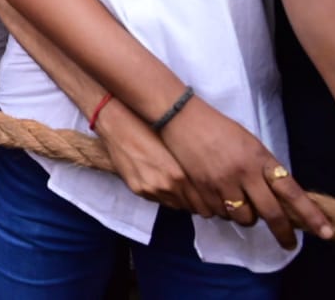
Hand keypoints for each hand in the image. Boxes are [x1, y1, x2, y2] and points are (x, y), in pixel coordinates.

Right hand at [94, 98, 209, 215]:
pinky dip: (167, 196)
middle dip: (199, 203)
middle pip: (191, 208)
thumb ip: (190, 168)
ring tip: (185, 189)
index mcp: (179, 176)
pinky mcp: (137, 190)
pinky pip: (160, 201)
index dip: (212, 204)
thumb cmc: (150, 129)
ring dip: (183, 201)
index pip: (203, 204)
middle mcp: (165, 187)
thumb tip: (205, 181)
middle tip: (203, 194)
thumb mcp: (177, 147)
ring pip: (176, 206)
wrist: (118, 125)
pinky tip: (167, 185)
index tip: (215, 199)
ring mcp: (150, 190)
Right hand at [160, 96, 332, 247]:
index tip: (325, 233)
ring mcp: (221, 183)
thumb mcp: (250, 144)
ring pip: (242, 218)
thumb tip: (277, 197)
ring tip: (239, 203)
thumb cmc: (219, 128)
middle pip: (270, 213)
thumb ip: (264, 168)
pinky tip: (217, 198)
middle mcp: (244, 173)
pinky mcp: (201, 188)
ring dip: (245, 217)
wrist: (181, 117)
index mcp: (260, 159)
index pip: (292, 192)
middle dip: (283, 233)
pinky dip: (221, 211)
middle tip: (289, 244)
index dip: (310, 215)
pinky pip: (217, 214)